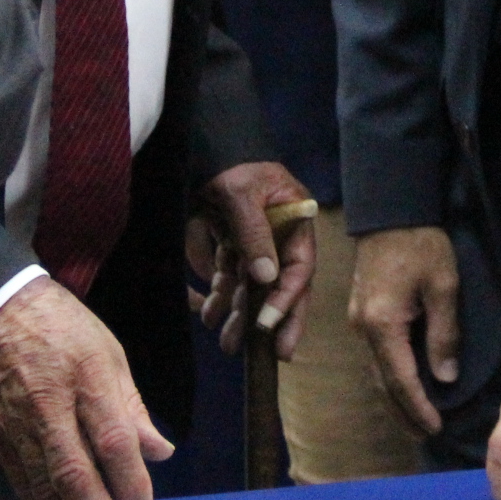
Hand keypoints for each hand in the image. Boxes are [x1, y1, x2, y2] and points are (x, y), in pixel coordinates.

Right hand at [0, 277, 175, 499]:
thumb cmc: (60, 327)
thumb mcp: (107, 351)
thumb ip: (132, 407)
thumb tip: (160, 452)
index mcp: (86, 375)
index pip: (111, 440)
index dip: (130, 481)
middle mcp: (49, 406)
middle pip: (73, 473)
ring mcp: (18, 425)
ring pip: (43, 487)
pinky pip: (22, 485)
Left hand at [184, 161, 315, 357]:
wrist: (201, 144)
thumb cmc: (228, 163)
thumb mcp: (241, 194)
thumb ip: (255, 234)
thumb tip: (267, 278)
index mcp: (294, 218)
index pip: (299, 266)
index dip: (287, 299)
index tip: (269, 327)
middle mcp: (280, 235)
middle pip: (282, 284)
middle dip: (272, 320)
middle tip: (268, 355)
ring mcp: (256, 242)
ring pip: (253, 287)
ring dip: (241, 315)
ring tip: (227, 344)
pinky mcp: (233, 244)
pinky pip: (231, 278)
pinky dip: (221, 297)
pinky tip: (208, 314)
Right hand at [347, 224, 460, 433]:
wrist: (390, 210)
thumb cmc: (420, 244)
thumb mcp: (443, 286)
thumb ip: (444, 334)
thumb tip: (444, 377)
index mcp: (382, 324)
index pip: (400, 380)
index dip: (418, 407)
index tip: (435, 427)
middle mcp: (363, 328)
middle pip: (382, 382)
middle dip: (403, 411)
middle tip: (424, 433)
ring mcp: (358, 321)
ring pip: (376, 370)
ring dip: (395, 396)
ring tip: (415, 417)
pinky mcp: (360, 311)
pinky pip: (375, 354)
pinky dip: (389, 375)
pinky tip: (403, 382)